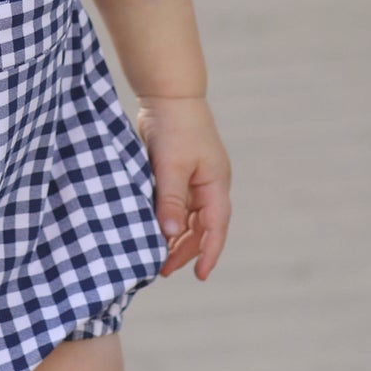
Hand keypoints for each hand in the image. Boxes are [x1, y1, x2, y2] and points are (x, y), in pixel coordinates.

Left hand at [134, 95, 231, 280]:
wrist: (168, 94)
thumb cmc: (174, 127)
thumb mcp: (171, 165)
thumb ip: (171, 200)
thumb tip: (171, 234)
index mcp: (215, 184)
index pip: (216, 227)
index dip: (209, 253)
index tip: (201, 276)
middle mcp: (210, 185)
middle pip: (202, 227)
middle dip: (185, 250)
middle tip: (162, 269)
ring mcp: (196, 179)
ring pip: (190, 218)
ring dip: (176, 237)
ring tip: (156, 256)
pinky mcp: (180, 173)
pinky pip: (178, 205)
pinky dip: (168, 220)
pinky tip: (153, 230)